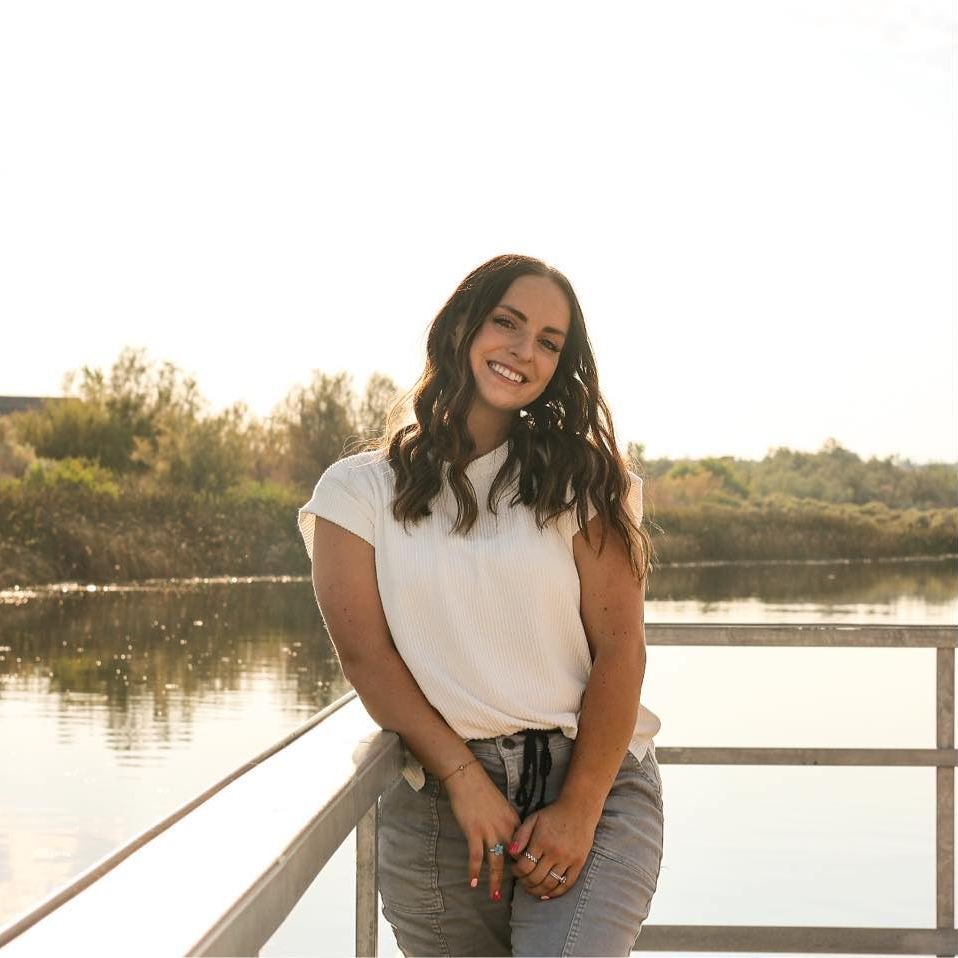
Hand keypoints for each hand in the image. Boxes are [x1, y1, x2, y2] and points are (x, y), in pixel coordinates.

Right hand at [445, 762, 521, 903]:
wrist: (468, 778)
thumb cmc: (482, 790)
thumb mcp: (502, 805)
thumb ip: (507, 822)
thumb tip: (508, 837)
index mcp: (513, 821)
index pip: (523, 847)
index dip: (525, 862)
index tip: (526, 876)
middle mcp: (505, 828)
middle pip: (513, 858)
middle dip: (515, 877)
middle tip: (516, 892)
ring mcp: (489, 831)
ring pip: (496, 861)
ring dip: (495, 881)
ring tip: (495, 897)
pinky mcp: (474, 832)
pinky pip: (476, 856)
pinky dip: (474, 871)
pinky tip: (473, 883)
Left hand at [509, 798, 599, 899]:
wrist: (579, 809)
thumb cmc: (553, 814)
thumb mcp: (533, 818)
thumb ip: (521, 835)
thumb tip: (511, 853)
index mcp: (541, 841)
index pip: (525, 866)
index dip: (516, 872)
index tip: (515, 869)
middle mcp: (554, 852)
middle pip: (536, 878)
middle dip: (525, 883)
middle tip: (521, 881)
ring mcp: (568, 860)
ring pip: (550, 884)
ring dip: (538, 890)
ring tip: (531, 888)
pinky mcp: (578, 864)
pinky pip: (567, 884)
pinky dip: (555, 893)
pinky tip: (547, 893)